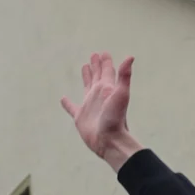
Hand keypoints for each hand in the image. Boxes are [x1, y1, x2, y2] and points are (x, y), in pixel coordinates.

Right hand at [62, 52, 141, 170]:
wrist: (110, 141)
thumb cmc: (116, 119)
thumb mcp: (121, 94)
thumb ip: (124, 76)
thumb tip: (130, 57)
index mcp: (107, 89)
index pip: (107, 71)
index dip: (105, 62)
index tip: (104, 53)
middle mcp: (98, 95)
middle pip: (97, 76)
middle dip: (96, 66)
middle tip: (94, 55)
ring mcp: (89, 106)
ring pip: (86, 87)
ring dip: (86, 77)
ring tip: (84, 68)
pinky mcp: (80, 117)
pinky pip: (72, 107)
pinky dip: (67, 103)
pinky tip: (63, 99)